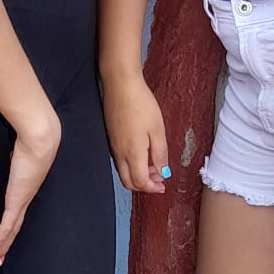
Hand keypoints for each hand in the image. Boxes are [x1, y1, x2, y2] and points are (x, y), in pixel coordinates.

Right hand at [0, 111, 61, 264]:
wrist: (41, 139)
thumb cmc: (33, 138)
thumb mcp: (21, 148)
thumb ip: (15, 151)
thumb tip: (12, 145)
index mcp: (29, 185)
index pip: (19, 208)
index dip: (13, 222)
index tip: (8, 232)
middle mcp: (28, 196)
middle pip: (17, 225)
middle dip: (9, 242)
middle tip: (2, 256)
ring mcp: (22, 200)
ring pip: (12, 230)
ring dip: (4, 245)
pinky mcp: (16, 201)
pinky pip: (6, 225)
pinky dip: (0, 239)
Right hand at [102, 71, 169, 195]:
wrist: (120, 85)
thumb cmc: (141, 104)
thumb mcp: (157, 130)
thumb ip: (160, 154)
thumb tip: (162, 173)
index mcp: (132, 153)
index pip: (140, 182)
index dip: (152, 188)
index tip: (163, 186)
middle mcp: (119, 153)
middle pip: (128, 182)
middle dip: (144, 186)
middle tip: (158, 179)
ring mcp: (112, 146)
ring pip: (123, 172)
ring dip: (137, 175)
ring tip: (153, 165)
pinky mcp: (110, 138)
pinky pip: (119, 161)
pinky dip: (131, 165)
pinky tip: (142, 154)